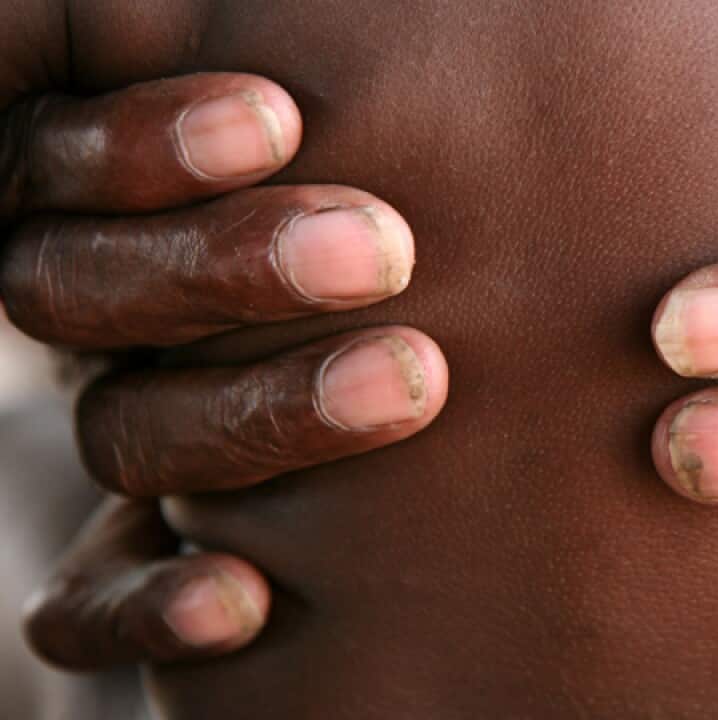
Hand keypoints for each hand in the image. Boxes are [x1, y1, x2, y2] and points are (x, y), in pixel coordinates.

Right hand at [6, 74, 448, 668]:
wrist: (440, 400)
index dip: (145, 148)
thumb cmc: (423, 220)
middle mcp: (107, 322)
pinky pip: (89, 603)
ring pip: (123, 430)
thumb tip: (358, 42)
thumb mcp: (336, 153)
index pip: (67, 167)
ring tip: (412, 381)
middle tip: (382, 247)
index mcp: (120, 208)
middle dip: (222, 267)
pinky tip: (243, 601)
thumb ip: (319, 115)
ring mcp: (127, 437)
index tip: (283, 116)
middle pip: (83, 291)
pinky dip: (147, 604)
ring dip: (254, 413)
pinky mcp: (133, 569)